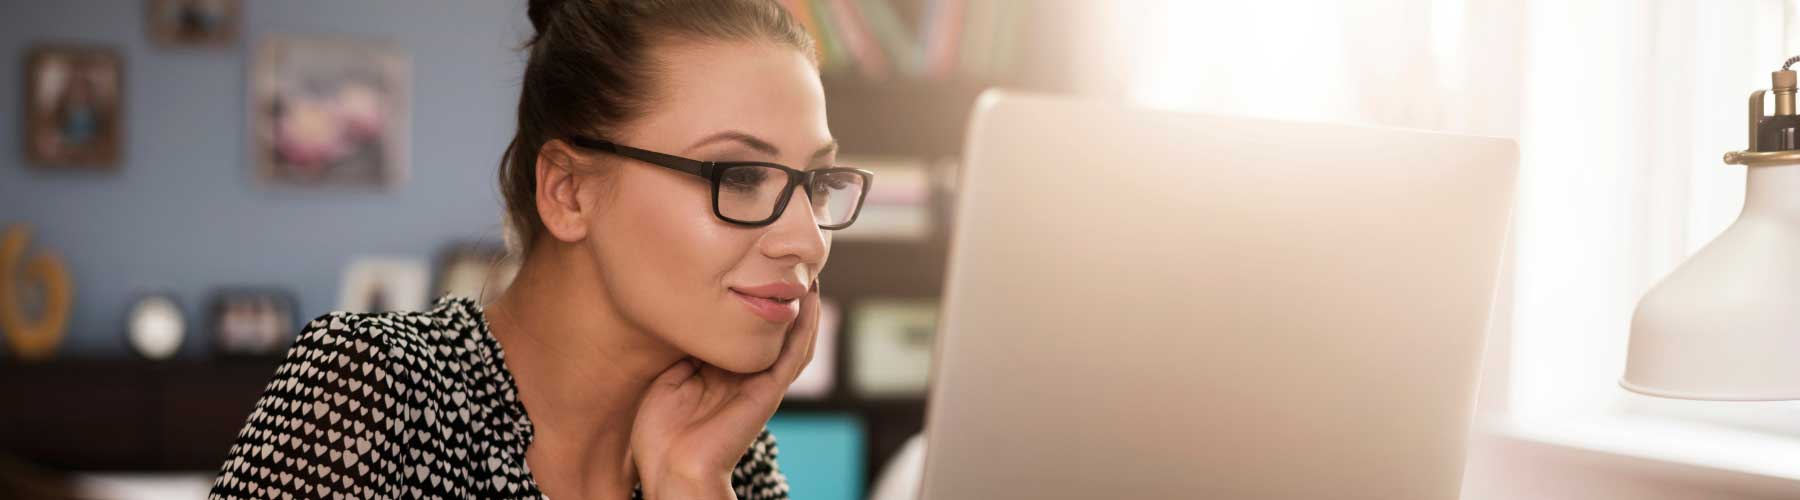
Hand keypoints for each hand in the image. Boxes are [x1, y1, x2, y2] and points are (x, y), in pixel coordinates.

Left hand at [631, 278, 821, 498]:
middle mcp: (747, 375)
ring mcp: (761, 384)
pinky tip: (811, 301)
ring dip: (805, 308)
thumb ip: (685, 348)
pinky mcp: (769, 392)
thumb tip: (691, 312)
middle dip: (785, 298)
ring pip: (795, 339)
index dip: (753, 299)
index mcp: (723, 371)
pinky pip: (795, 355)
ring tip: (810, 274)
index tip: (755, 264)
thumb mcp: (668, 375)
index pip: (745, 329)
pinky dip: (806, 328)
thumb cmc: (662, 432)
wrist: (672, 468)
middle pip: (776, 330)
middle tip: (792, 261)